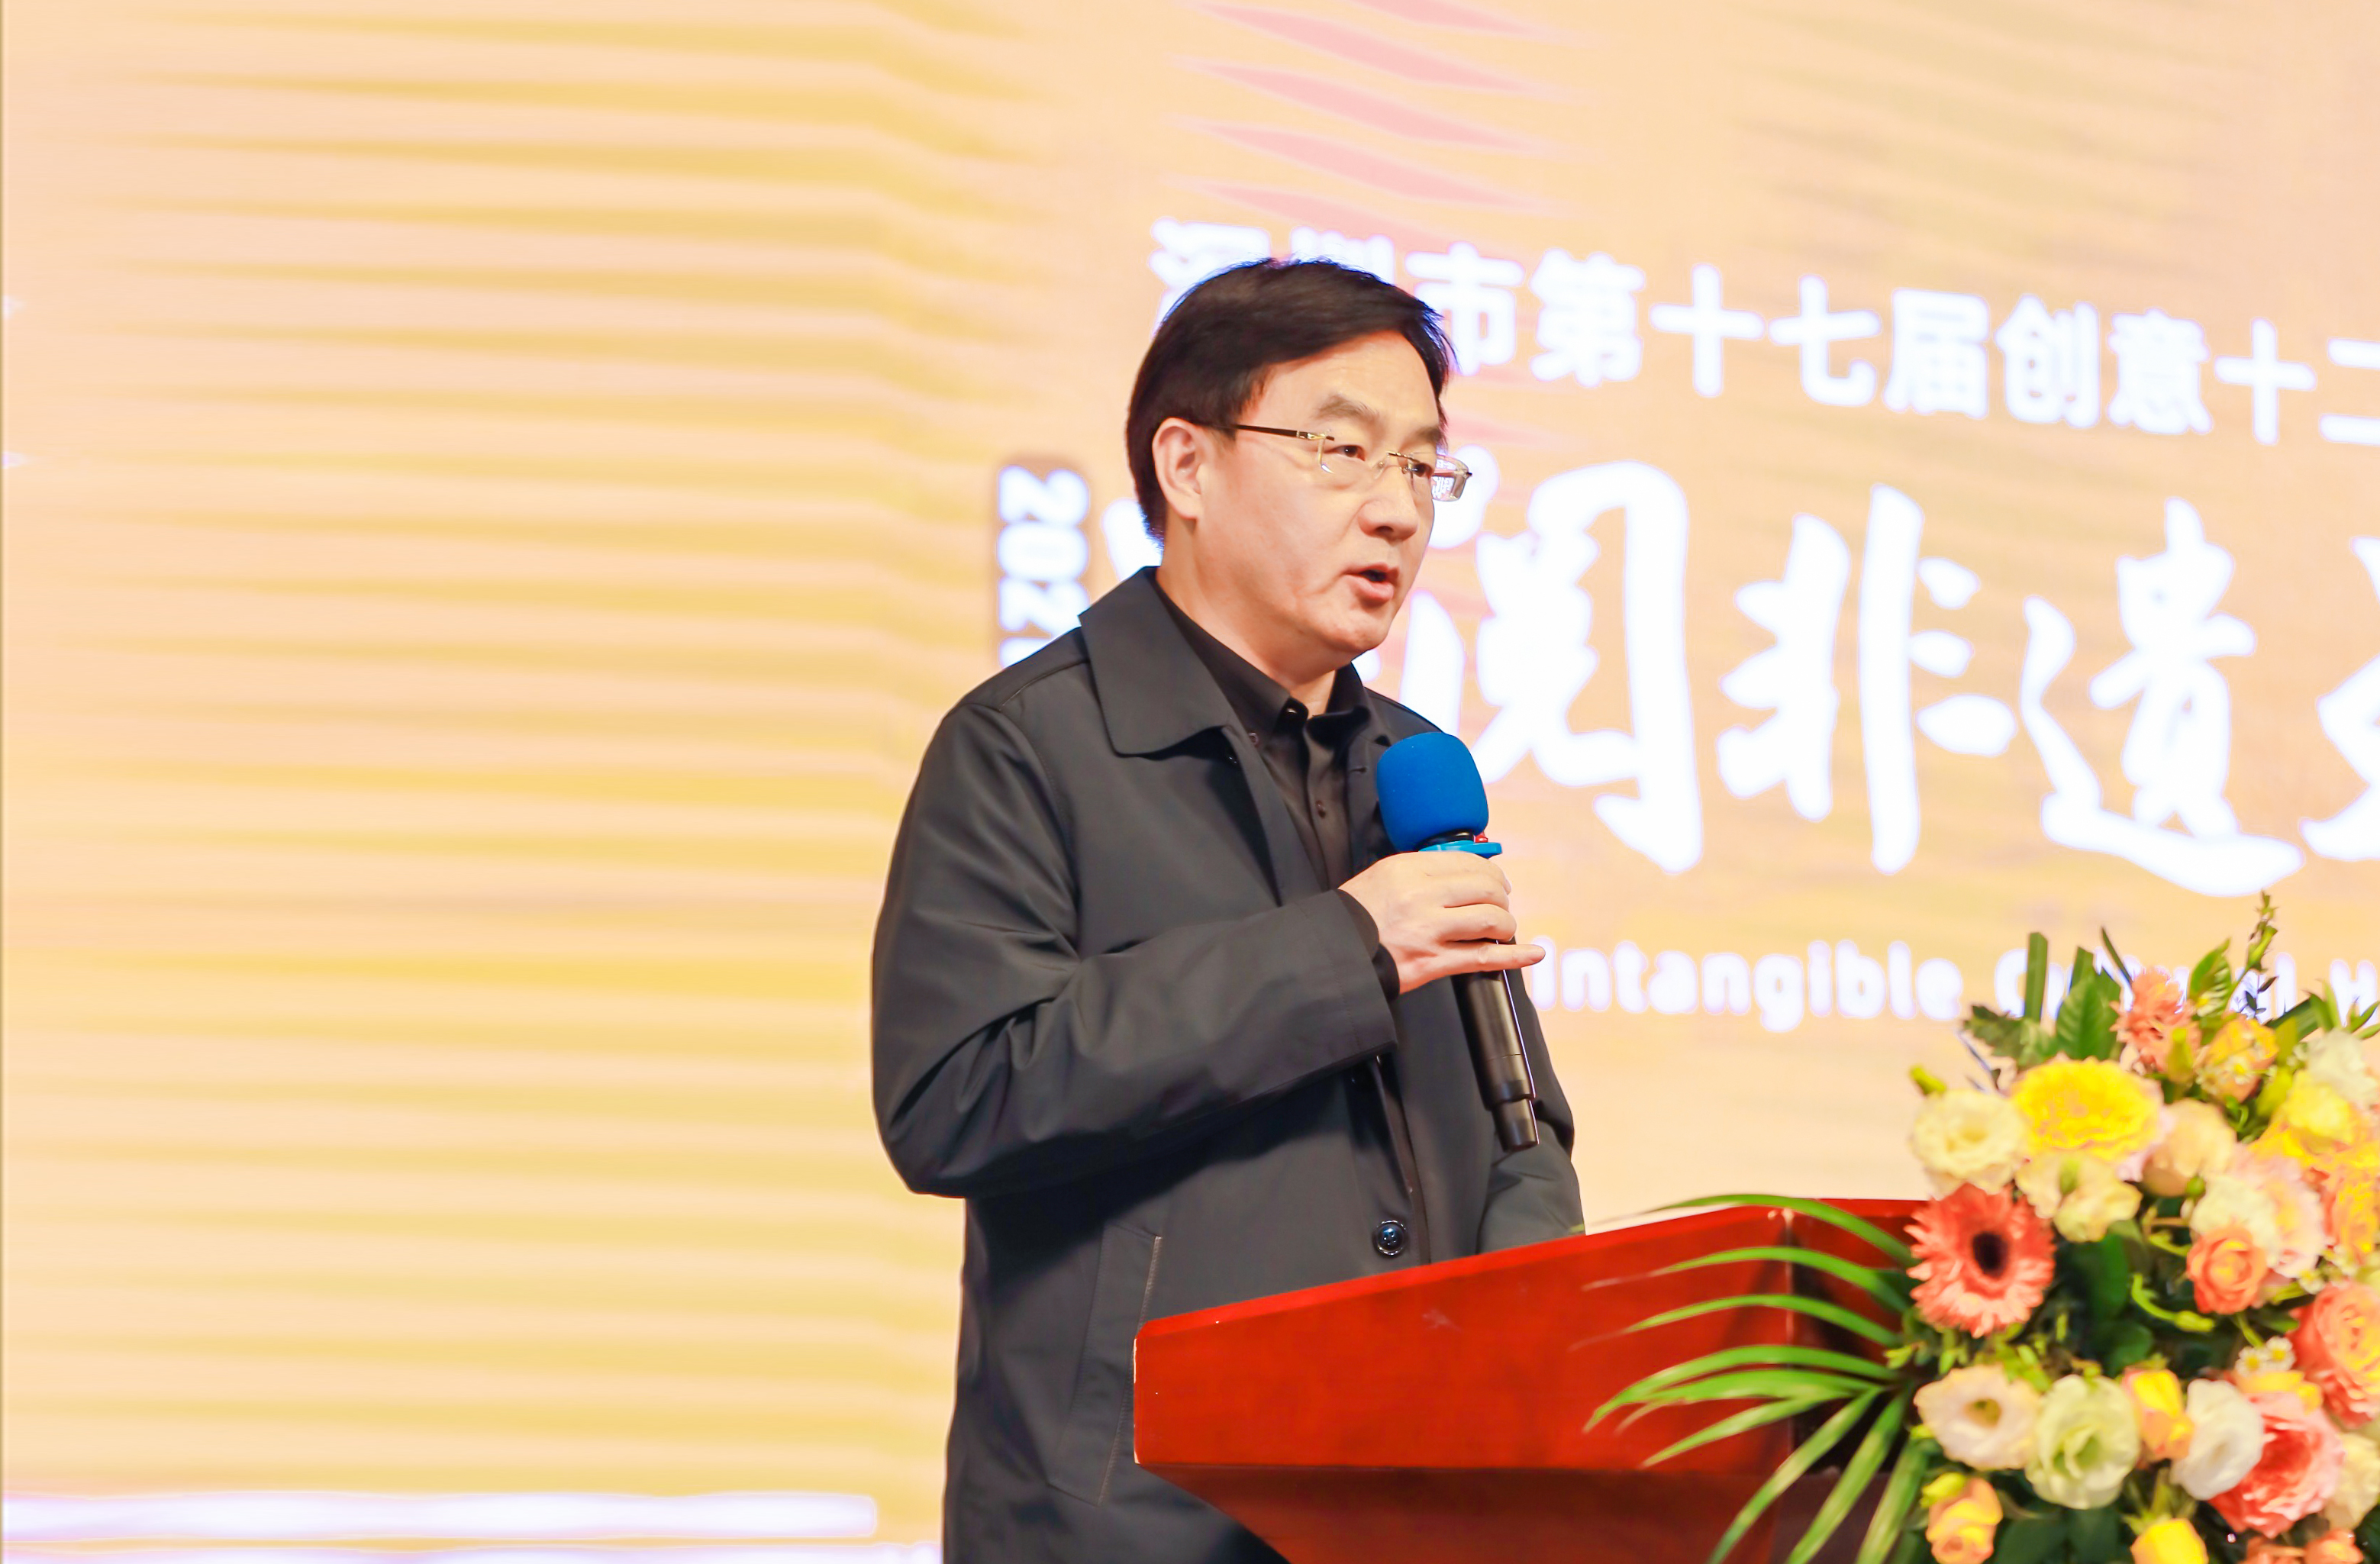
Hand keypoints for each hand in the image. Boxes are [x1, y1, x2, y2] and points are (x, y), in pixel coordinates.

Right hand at [1340, 851, 1543, 994]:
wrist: (1334, 953)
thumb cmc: (1357, 915)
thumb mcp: (1384, 875)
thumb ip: (1423, 870)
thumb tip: (1466, 873)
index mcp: (1409, 869)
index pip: (1468, 862)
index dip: (1491, 873)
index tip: (1497, 884)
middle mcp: (1422, 896)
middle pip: (1486, 889)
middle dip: (1501, 898)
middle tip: (1499, 906)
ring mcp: (1429, 930)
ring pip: (1490, 920)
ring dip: (1505, 924)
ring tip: (1500, 929)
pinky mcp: (1433, 962)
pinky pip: (1484, 957)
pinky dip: (1515, 956)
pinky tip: (1533, 953)